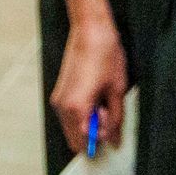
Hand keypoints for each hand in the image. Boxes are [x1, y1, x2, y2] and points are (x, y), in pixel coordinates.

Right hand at [51, 20, 128, 157]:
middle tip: (109, 114)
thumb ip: (116, 119)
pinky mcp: (60, 92)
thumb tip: (114, 140)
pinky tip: (96, 97)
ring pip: (71, 128)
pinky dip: (82, 114)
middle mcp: (62, 107)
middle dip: (92, 134)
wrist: (91, 30)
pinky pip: (69, 115)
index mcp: (76, 108)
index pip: (84, 143)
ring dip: (87, 124)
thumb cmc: (105, 56)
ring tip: (103, 103)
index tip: (113, 128)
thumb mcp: (117, 91)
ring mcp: (58, 99)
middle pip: (74, 139)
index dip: (100, 140)